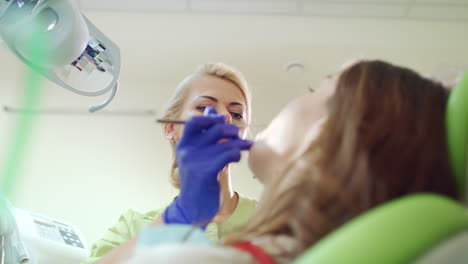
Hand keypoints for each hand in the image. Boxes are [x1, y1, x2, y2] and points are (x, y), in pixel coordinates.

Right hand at [163, 107, 252, 227]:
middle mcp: (187, 150)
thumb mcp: (199, 155)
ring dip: (239, 144)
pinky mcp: (204, 172)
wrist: (192, 208)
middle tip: (240, 136)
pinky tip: (237, 158)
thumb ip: (205, 134)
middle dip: (232, 130)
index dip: (211, 118)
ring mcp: (194, 161)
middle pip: (214, 128)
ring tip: (245, 147)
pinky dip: (236, 154)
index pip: (194, 121)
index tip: (224, 122)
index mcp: (184, 144)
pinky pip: (227, 155)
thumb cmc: (200, 180)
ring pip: (225, 143)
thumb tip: (211, 109)